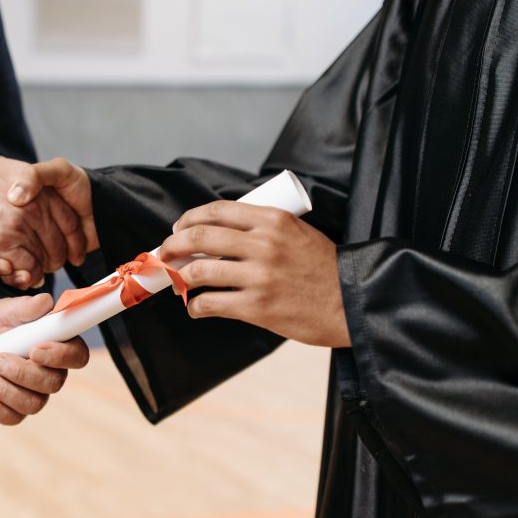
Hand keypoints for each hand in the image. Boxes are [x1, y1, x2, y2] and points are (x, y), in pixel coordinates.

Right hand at [0, 157, 87, 288]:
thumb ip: (25, 183)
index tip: (73, 251)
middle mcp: (33, 205)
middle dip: (56, 258)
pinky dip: (25, 276)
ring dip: (39, 270)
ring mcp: (19, 225)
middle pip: (59, 241)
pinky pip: (28, 268)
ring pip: (44, 257)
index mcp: (36, 185)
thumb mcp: (3, 170)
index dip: (74, 239)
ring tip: (30, 274)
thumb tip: (34, 193)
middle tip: (48, 267)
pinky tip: (18, 276)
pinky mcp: (3, 245)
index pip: (69, 217)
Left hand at [0, 294, 90, 424]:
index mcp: (57, 344)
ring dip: (4, 389)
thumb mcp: (4, 310)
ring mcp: (34, 393)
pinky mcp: (14, 409)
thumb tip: (46, 303)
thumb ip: (25, 307)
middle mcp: (51, 371)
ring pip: (33, 404)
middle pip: (53, 384)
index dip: (60, 356)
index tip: (35, 350)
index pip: (77, 356)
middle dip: (22, 373)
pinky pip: (12, 418)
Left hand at [158, 201, 350, 347]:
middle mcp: (264, 244)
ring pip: (199, 270)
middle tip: (166, 254)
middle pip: (199, 236)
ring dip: (180, 277)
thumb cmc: (324, 269)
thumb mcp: (297, 232)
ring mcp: (259, 276)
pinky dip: (195, 306)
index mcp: (273, 220)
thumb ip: (263, 229)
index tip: (178, 228)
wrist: (352, 301)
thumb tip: (219, 233)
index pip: (216, 210)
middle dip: (173, 245)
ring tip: (178, 283)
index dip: (188, 218)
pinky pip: (210, 303)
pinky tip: (196, 307)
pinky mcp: (257, 306)